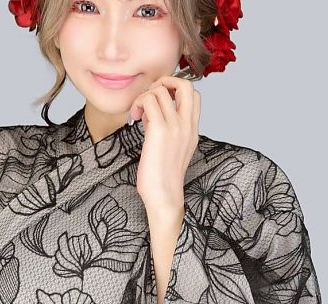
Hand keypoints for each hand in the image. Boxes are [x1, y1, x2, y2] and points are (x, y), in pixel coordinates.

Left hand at [128, 75, 200, 210]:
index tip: (158, 104)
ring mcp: (176, 127)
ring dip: (144, 97)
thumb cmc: (162, 179)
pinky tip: (133, 120)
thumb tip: (148, 111)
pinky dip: (137, 104)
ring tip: (137, 115)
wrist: (164, 197)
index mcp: (192, 130)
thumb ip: (163, 128)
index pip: (194, 95)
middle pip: (186, 84)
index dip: (175, 89)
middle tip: (149, 98)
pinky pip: (148, 100)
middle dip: (164, 82)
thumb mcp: (168, 149)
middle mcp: (188, 125)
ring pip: (160, 90)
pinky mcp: (160, 131)